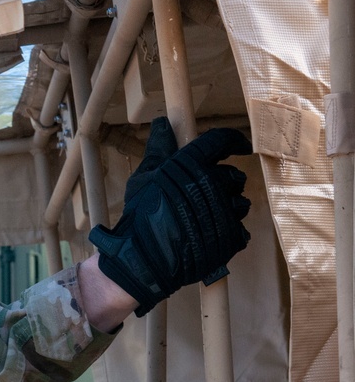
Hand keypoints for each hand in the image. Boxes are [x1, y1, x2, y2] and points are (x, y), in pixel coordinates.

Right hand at [88, 117, 251, 315]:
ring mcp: (226, 212)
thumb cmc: (141, 214)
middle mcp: (215, 184)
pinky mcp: (233, 237)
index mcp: (193, 164)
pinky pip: (240, 229)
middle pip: (235, 175)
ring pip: (241, 203)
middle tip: (207, 192)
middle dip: (225, 181)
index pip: (222, 141)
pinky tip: (211, 234)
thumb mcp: (145, 177)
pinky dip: (228, 230)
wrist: (146, 257)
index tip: (238, 145)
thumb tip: (163, 124)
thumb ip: (159, 150)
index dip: (233, 141)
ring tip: (208, 216)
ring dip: (228, 206)